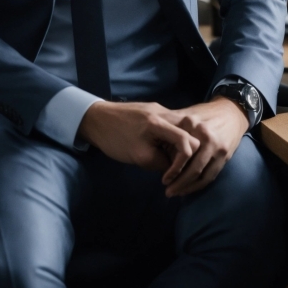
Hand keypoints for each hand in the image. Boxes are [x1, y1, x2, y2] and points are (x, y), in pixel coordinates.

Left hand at [78, 100, 200, 174]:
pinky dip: (170, 141)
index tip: (168, 178)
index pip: (187, 142)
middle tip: (171, 171)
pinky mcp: (154, 112)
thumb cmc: (115, 139)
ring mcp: (160, 110)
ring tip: (165, 162)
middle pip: (190, 134)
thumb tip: (174, 169)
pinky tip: (159, 151)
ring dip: (178, 148)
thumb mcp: (139, 157)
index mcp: (160, 122)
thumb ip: (162, 163)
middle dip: (185, 156)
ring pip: (181, 131)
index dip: (183, 164)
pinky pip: (171, 127)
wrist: (96, 119)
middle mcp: (165, 112)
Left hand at [159, 96, 248, 197]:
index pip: (177, 150)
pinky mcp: (224, 155)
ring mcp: (215, 146)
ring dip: (186, 187)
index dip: (168, 166)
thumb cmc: (204, 115)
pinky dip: (197, 185)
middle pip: (188, 164)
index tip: (161, 176)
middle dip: (176, 180)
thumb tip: (155, 143)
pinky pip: (210, 176)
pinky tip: (188, 189)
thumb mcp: (187, 115)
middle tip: (166, 191)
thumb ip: (174, 128)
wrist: (231, 112)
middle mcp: (203, 135)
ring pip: (198, 173)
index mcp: (190, 124)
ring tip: (174, 193)